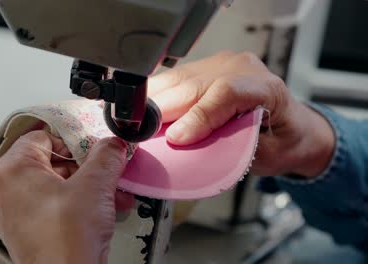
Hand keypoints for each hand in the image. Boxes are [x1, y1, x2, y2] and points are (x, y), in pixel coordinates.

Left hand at [0, 131, 131, 263]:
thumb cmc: (65, 241)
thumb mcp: (94, 185)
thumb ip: (105, 156)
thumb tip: (111, 145)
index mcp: (12, 170)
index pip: (45, 137)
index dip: (74, 141)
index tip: (95, 148)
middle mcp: (7, 191)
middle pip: (52, 162)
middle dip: (87, 167)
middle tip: (107, 171)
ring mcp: (16, 213)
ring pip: (56, 185)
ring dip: (88, 187)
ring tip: (112, 193)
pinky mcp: (29, 231)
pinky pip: (55, 206)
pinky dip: (79, 204)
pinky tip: (103, 210)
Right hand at [149, 51, 334, 177]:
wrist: (292, 128)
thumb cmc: (283, 141)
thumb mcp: (264, 157)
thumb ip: (229, 151)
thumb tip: (186, 149)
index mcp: (266, 87)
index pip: (225, 93)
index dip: (197, 115)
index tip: (177, 138)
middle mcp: (241, 69)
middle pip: (193, 84)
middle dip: (163, 110)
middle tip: (140, 135)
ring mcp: (222, 65)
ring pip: (178, 79)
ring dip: (155, 102)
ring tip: (138, 125)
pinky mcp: (206, 68)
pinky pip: (175, 79)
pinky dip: (159, 96)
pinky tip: (147, 112)